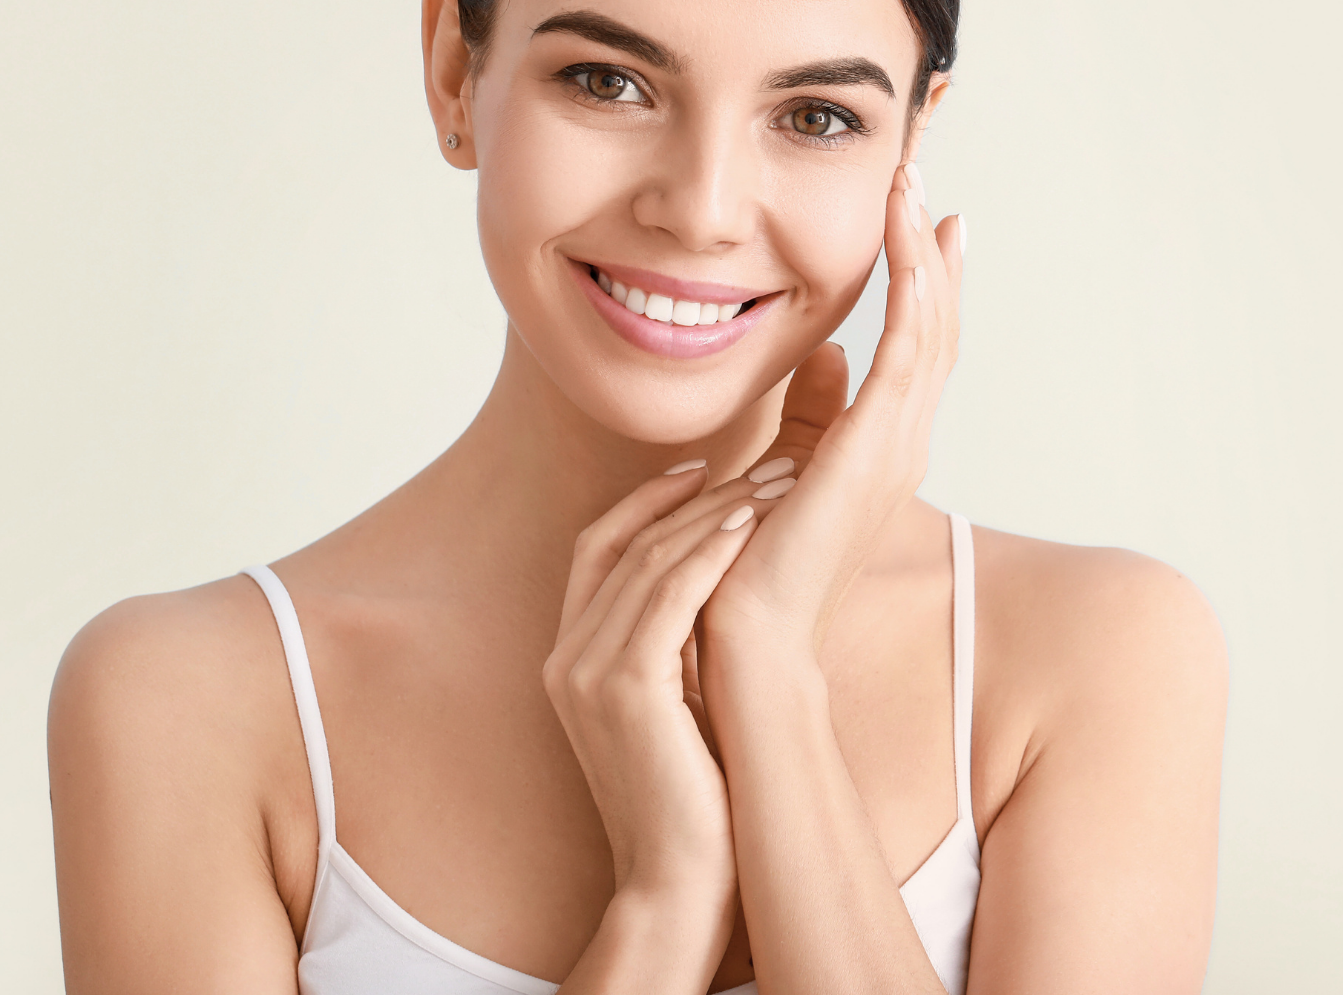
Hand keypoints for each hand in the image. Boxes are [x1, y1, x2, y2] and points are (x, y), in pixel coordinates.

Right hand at [542, 466, 795, 896]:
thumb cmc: (694, 794)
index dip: (647, 499)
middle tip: (766, 463)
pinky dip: (706, 553)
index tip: (703, 467)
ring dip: (715, 512)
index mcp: (570, 657)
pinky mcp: (624, 688)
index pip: (598, 547)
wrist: (681, 879)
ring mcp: (586, 672)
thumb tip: (718, 581)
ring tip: (776, 483)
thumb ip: (673, 643)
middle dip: (698, 495)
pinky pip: (666, 596)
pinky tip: (747, 526)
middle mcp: (566, 657)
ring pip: (648, 559)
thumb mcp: (673, 701)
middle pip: (626, 541)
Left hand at [702, 162, 963, 656]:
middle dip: (930, 254)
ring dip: (922, 254)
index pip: (916, 349)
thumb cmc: (753, 568)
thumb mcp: (786, 469)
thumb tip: (824, 350)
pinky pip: (910, 350)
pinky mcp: (876, 448)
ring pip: (929, 329)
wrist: (749, 641)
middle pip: (935, 330)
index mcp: (882, 450)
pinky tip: (906, 240)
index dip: (923, 284)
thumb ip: (810, 412)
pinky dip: (913, 290)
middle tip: (920, 183)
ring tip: (911, 189)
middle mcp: (902, 445)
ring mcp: (898, 447)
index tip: (922, 223)